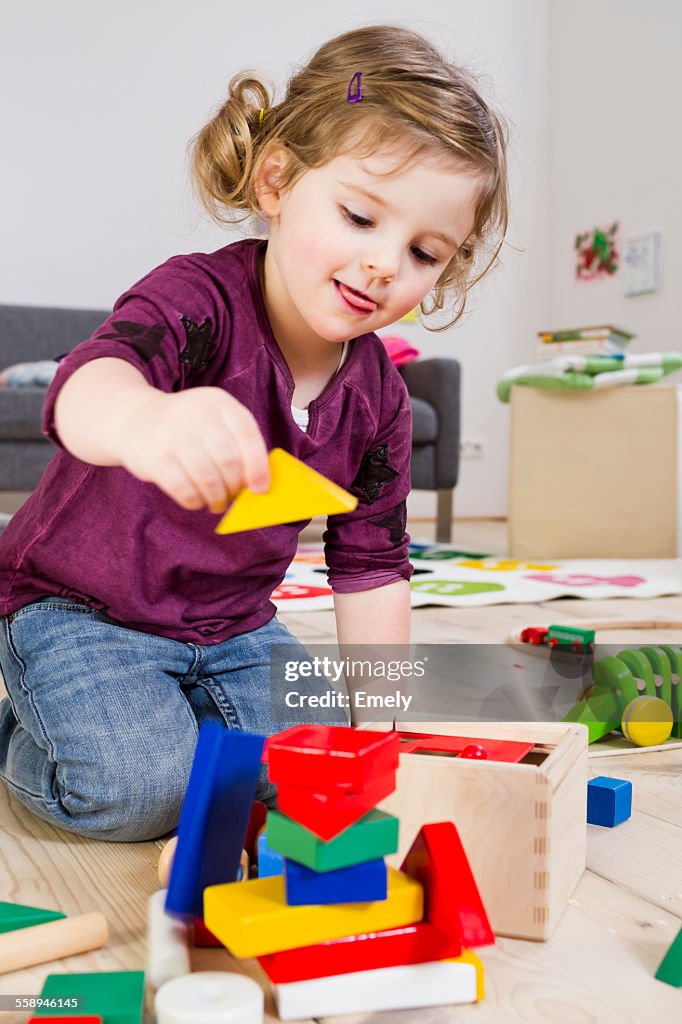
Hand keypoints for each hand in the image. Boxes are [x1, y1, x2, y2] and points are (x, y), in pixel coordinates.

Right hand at [116, 387, 269, 512]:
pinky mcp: (155, 458)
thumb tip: (257, 486)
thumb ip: (238, 445)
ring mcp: (173, 435)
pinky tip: (197, 501)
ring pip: (208, 478)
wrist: (134, 419)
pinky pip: (184, 489)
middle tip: (234, 496)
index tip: (260, 488)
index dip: (258, 465)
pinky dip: (195, 501)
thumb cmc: (187, 428)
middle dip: (236, 486)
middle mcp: (196, 413)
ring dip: (218, 498)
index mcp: (219, 402)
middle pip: (229, 459)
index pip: (247, 434)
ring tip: (217, 503)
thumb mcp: (215, 421)